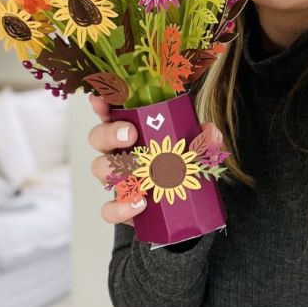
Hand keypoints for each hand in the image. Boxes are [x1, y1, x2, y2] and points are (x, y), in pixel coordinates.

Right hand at [87, 94, 223, 226]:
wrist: (188, 207)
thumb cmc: (184, 170)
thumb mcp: (199, 150)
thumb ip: (206, 139)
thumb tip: (209, 132)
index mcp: (134, 131)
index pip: (111, 111)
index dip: (102, 102)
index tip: (101, 98)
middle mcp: (120, 152)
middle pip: (98, 136)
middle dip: (109, 132)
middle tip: (130, 134)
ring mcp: (117, 179)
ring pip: (99, 168)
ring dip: (113, 168)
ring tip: (137, 173)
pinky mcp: (121, 206)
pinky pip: (109, 208)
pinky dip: (121, 207)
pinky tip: (140, 203)